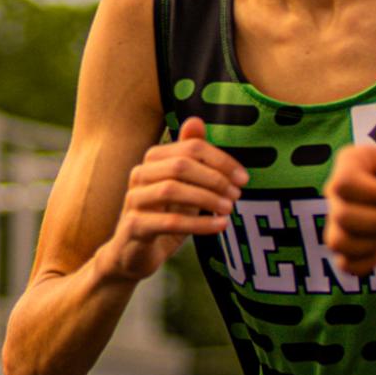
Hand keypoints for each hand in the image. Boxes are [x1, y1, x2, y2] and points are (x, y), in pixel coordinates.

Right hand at [99, 116, 245, 283]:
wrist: (132, 254)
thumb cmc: (162, 216)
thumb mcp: (181, 186)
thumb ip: (190, 157)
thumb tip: (196, 120)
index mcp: (153, 160)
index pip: (190, 147)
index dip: (220, 160)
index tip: (243, 177)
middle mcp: (139, 174)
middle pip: (180, 165)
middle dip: (214, 178)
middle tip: (237, 194)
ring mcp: (134, 200)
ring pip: (172, 190)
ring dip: (207, 198)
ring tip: (229, 209)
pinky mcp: (134, 226)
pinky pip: (169, 221)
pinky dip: (199, 224)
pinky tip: (220, 226)